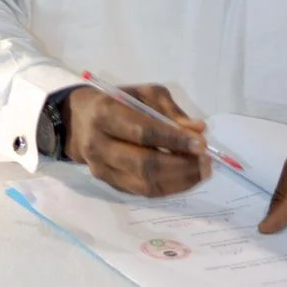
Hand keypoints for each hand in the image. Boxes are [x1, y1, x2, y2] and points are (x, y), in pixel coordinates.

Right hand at [62, 84, 210, 196]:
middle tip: (206, 161)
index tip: (201, 143)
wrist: (80, 121)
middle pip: (144, 164)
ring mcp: (102, 169)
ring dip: (179, 181)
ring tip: (202, 172)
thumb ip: (170, 110)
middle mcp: (100, 145)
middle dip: (181, 165)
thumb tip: (198, 130)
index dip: (173, 139)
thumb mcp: (143, 93)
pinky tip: (186, 179)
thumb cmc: (118, 102)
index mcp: (106, 114)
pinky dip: (169, 188)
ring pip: (145, 184)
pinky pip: (142, 192)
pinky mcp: (109, 184)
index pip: (143, 132)